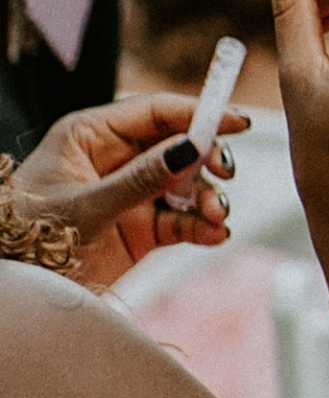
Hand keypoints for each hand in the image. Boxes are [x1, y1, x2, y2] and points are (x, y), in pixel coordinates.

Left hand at [0, 94, 241, 288]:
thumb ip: (141, 178)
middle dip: (207, 159)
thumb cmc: (31, 236)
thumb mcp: (86, 205)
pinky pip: (184, 220)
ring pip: (188, 184)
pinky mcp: (143, 229)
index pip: (154, 112)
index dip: (198, 113)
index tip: (238, 121)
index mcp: (92, 136)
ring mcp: (133, 194)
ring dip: (208, 198)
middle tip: (223, 172)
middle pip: (179, 145)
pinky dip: (203, 226)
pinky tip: (214, 234)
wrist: (18, 285)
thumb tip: (192, 147)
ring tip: (215, 215)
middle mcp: (116, 160)